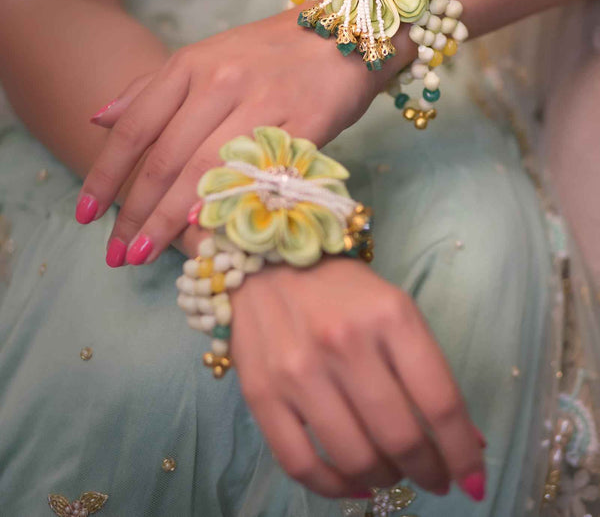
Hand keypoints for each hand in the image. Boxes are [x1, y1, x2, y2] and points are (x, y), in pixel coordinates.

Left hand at [77, 8, 405, 265]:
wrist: (347, 30)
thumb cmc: (271, 51)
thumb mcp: (206, 56)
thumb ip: (153, 88)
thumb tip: (98, 117)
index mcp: (191, 65)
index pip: (137, 127)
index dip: (107, 173)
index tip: (86, 213)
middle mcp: (221, 81)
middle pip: (165, 156)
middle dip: (134, 210)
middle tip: (115, 252)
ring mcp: (265, 101)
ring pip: (206, 169)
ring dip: (168, 218)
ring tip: (143, 254)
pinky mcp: (307, 122)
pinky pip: (261, 170)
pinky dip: (230, 202)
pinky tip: (205, 232)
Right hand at [228, 253, 485, 499]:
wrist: (267, 263)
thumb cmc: (341, 289)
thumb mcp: (395, 311)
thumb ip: (428, 371)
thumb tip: (465, 440)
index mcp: (390, 315)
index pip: (440, 402)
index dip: (463, 453)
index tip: (472, 480)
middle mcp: (345, 343)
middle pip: (400, 437)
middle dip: (427, 471)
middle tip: (432, 477)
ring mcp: (299, 370)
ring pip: (354, 458)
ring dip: (384, 479)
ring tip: (390, 473)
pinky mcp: (261, 393)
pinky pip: (300, 463)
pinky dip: (333, 488)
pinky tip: (351, 484)